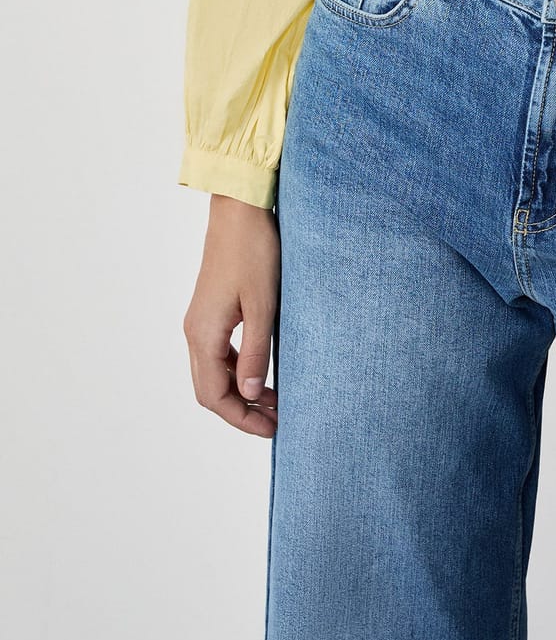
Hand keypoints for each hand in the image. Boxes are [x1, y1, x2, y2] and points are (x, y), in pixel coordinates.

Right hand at [183, 194, 280, 436]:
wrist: (238, 209)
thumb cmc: (254, 251)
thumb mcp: (263, 304)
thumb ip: (256, 351)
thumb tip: (250, 394)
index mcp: (204, 335)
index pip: (214, 397)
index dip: (241, 419)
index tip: (272, 429)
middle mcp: (195, 332)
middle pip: (210, 390)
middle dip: (241, 411)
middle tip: (276, 420)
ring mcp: (200, 320)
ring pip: (213, 372)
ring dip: (240, 390)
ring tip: (275, 399)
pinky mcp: (210, 309)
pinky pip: (218, 352)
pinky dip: (238, 369)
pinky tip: (262, 369)